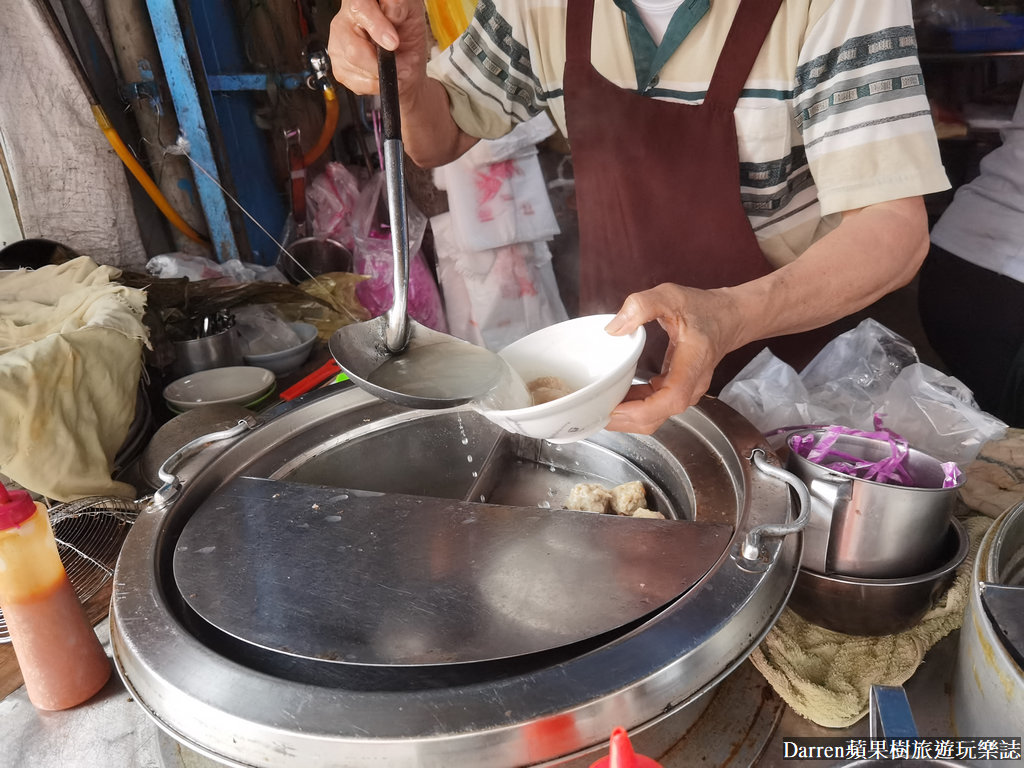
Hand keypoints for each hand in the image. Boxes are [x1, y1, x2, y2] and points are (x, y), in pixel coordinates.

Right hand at [327, 0, 429, 98]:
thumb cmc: (407, 36)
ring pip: (353, 64)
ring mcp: (338, 43)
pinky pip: (355, 81)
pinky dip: (374, 83)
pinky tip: (379, 74)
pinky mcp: (338, 66)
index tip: (393, 43)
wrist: (406, 65)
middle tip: (394, 62)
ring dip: (378, 71)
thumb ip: (400, 7)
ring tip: (389, 66)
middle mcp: (345, 20)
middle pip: (353, 46)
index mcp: (363, 2)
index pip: (360, 6)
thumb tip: (392, 12)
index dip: (376, 25)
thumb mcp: (411, 15)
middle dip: (377, 60)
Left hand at [603, 284, 740, 434]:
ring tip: (600, 405)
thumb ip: (642, 305)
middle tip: (595, 410)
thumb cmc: (703, 308)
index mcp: (694, 362)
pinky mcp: (679, 391)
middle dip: (627, 420)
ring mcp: (687, 391)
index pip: (673, 398)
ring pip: (657, 416)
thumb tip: (614, 328)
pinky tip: (617, 398)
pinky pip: (656, 408)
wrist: (728, 318)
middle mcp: (692, 384)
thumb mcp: (671, 296)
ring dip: (628, 416)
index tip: (616, 409)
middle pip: (660, 416)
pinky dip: (635, 407)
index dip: (643, 410)